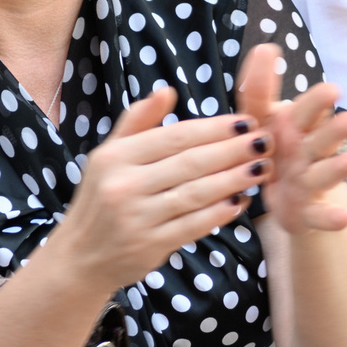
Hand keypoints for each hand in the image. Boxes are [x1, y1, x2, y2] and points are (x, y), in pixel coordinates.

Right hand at [41, 85, 270, 296]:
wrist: (81, 257)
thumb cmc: (102, 198)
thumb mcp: (108, 155)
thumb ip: (138, 121)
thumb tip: (167, 90)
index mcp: (115, 157)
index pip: (175, 137)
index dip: (214, 128)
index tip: (247, 121)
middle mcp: (124, 185)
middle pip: (190, 163)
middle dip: (233, 151)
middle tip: (266, 142)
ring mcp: (137, 218)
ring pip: (196, 193)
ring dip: (234, 180)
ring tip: (262, 168)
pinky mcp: (149, 245)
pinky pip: (193, 225)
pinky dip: (220, 212)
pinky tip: (241, 201)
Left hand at [236, 43, 346, 234]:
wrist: (283, 197)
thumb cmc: (273, 147)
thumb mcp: (260, 118)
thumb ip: (260, 87)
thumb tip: (267, 47)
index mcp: (296, 125)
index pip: (308, 109)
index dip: (318, 101)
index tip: (333, 90)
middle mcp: (308, 150)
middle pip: (324, 138)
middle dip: (337, 130)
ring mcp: (311, 180)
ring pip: (326, 172)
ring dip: (339, 168)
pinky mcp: (309, 209)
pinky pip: (321, 214)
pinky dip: (331, 218)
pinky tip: (345, 218)